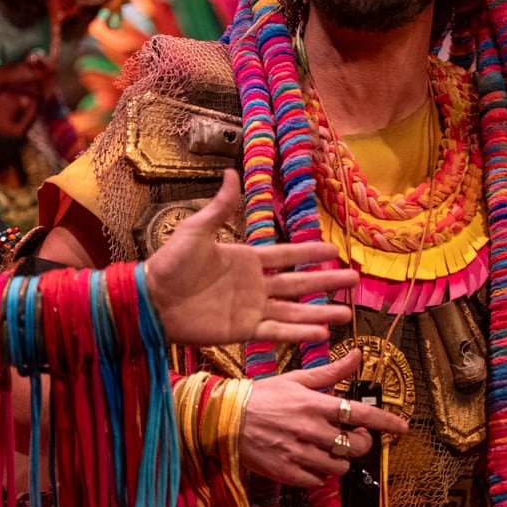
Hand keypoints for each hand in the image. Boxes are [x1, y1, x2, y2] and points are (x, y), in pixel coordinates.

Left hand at [145, 171, 357, 345]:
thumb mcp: (196, 229)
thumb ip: (220, 206)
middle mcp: (254, 285)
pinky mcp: (242, 330)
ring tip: (346, 314)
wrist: (151, 298)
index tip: (336, 249)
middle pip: (299, 283)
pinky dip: (298, 333)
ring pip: (294, 310)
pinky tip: (321, 334)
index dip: (311, 252)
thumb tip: (231, 172)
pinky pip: (276, 331)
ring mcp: (251, 309)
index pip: (287, 255)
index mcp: (247, 259)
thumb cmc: (170, 263)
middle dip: (327, 282)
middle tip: (355, 280)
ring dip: (320, 312)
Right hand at [237, 348, 409, 487]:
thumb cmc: (263, 396)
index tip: (403, 427)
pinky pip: (318, 480)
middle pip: (356, 446)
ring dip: (340, 459)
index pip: (360, 413)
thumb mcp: (297, 379)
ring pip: (339, 466)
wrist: (225, 419)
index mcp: (315, 404)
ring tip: (328, 449)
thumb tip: (358, 355)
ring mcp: (299, 454)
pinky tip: (310, 460)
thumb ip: (331, 372)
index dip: (386, 421)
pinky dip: (320, 473)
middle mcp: (310, 430)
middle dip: (361, 443)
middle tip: (353, 437)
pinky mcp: (287, 473)